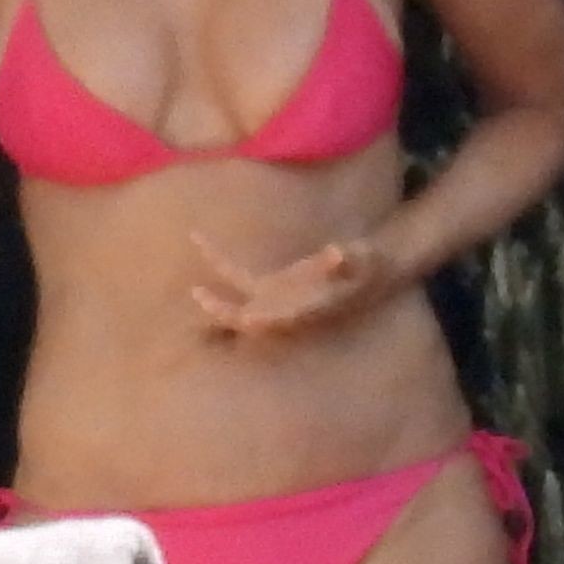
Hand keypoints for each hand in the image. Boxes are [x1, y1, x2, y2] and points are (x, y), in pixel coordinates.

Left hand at [189, 229, 398, 337]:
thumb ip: (349, 258)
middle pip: (251, 319)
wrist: (369, 270)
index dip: (265, 321)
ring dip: (216, 299)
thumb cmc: (369, 266)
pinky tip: (199, 242)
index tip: (247, 320)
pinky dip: (220, 264)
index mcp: (309, 308)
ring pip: (238, 301)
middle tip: (201, 298)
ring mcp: (276, 299)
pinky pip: (238, 277)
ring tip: (193, 290)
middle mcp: (288, 309)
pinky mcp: (271, 285)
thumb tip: (337, 251)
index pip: (283, 319)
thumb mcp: (364, 260)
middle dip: (227, 313)